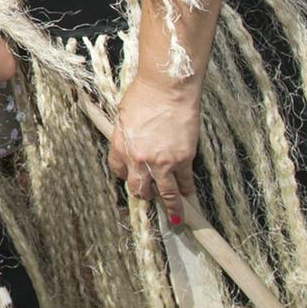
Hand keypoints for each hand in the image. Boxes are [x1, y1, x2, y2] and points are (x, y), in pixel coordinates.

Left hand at [107, 77, 201, 225]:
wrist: (167, 88)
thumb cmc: (143, 96)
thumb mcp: (122, 117)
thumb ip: (123, 138)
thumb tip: (127, 150)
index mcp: (121, 148)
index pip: (118, 172)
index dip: (125, 175)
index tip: (131, 176)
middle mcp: (140, 159)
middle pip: (139, 189)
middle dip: (144, 194)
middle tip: (149, 196)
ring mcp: (163, 162)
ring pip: (166, 193)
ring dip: (171, 207)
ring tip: (174, 219)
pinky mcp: (183, 159)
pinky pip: (185, 181)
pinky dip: (186, 190)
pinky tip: (188, 194)